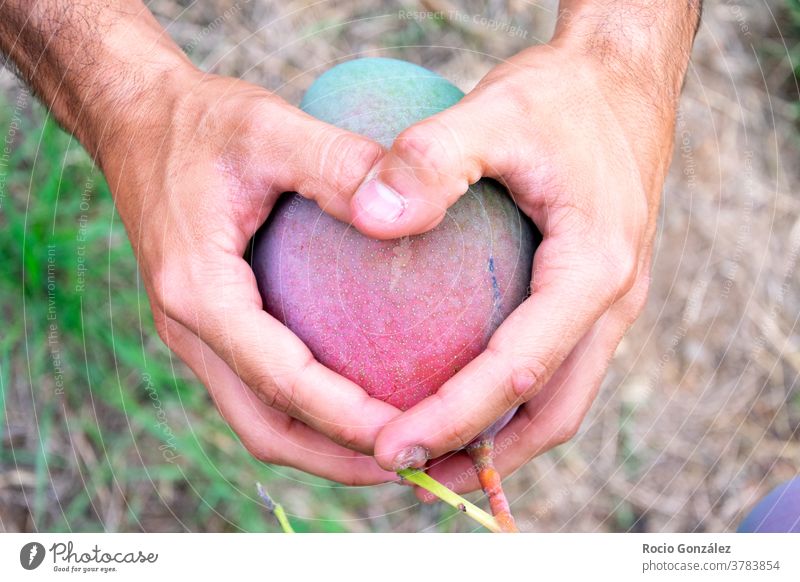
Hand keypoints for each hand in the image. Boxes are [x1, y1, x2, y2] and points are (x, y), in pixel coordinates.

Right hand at [100, 67, 401, 483]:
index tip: (411, 434)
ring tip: (394, 443)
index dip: (347, 419)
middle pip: (265, 427)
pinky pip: (258, 385)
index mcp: (198, 291)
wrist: (134, 119)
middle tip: (412, 458)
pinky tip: (359, 390)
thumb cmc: (200, 122)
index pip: (281, 381)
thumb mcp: (271, 127)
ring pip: (259, 417)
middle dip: (337, 458)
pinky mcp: (208, 322)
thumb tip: (409, 213)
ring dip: (323, 444)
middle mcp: (189, 326)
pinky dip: (308, 409)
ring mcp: (195, 331)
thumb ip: (339, 165)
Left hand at [354, 24, 694, 490]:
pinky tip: (455, 389)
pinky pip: (554, 365)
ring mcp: (608, 303)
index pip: (520, 371)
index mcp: (594, 269)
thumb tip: (371, 216)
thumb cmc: (560, 95)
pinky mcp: (591, 294)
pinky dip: (509, 399)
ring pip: (558, 398)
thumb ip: (431, 157)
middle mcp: (612, 300)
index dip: (455, 419)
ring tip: (428, 452)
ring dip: (499, 437)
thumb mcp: (493, 109)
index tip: (390, 445)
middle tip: (404, 469)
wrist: (623, 80)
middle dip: (480, 455)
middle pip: (551, 411)